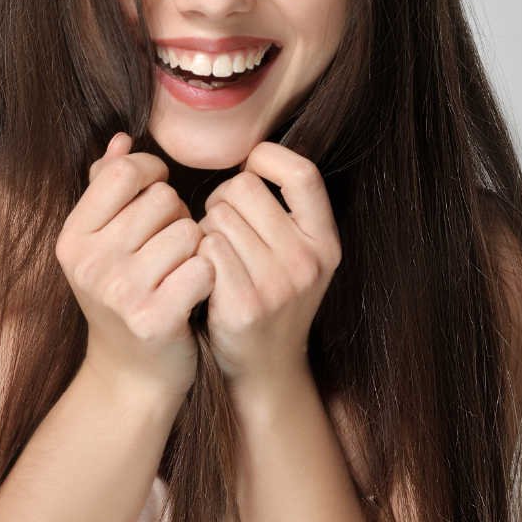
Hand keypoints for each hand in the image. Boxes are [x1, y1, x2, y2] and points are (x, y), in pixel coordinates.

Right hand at [56, 132, 215, 402]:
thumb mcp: (103, 245)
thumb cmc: (124, 298)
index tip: (159, 195)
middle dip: (177, 216)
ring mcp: (119, 293)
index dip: (152, 174)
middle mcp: (89, 264)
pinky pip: (203, 267)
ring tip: (181, 270)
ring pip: (188, 231)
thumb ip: (106, 189)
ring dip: (196, 247)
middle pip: (161, 199)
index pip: (123, 171)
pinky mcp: (154, 320)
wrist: (132, 378)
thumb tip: (119, 139)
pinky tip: (195, 293)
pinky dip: (208, 277)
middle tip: (171, 246)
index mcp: (73, 238)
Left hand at [195, 142, 341, 386]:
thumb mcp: (301, 255)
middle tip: (221, 225)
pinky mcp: (245, 305)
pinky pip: (205, 246)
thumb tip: (252, 153)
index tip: (251, 171)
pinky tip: (201, 270)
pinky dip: (195, 252)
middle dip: (223, 198)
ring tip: (213, 252)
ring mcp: (278, 285)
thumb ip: (286, 209)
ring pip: (218, 216)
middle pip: (245, 188)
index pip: (303, 173)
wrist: (267, 369)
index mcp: (325, 241)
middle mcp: (308, 261)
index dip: (269, 159)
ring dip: (204, 227)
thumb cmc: (273, 297)